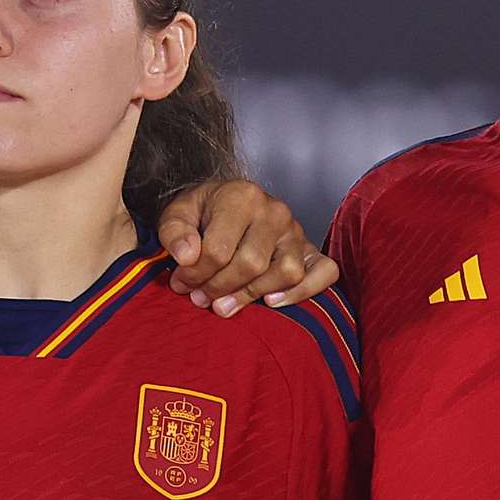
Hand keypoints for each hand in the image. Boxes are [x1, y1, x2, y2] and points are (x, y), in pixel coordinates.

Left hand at [156, 180, 336, 312]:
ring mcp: (297, 231)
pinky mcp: (312, 249)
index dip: (195, 274)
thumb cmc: (204, 213)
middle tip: (199, 297)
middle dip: (219, 288)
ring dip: (252, 294)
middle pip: (251, 264)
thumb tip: (187, 257)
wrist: (230, 204)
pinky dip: (302, 292)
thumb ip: (175, 232)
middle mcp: (275, 210)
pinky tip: (271, 301)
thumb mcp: (178, 213)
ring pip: (286, 273)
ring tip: (225, 304)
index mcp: (242, 196)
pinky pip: (324, 273)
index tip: (181, 282)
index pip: (218, 249)